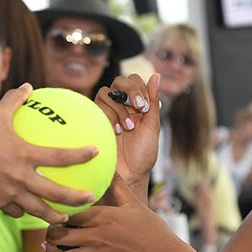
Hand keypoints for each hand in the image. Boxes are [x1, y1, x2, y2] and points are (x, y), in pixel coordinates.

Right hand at [0, 84, 98, 223]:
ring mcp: (10, 192)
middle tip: (90, 197)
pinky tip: (27, 212)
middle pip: (55, 192)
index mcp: (25, 154)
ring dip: (53, 215)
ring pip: (38, 209)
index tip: (96, 152)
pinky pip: (15, 210)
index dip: (80, 155)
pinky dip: (23, 211)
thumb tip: (28, 86)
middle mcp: (21, 176)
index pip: (60, 156)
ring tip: (63, 218)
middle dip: (76, 197)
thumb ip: (13, 101)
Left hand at [46, 174, 178, 251]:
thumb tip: (112, 167)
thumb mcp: (136, 205)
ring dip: (51, 248)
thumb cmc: (153, 231)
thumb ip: (119, 186)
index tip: (58, 205)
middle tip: (53, 224)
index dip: (58, 207)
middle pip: (57, 232)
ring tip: (53, 242)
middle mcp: (97, 235)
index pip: (68, 210)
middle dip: (50, 228)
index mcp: (105, 216)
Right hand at [94, 74, 160, 191]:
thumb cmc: (143, 154)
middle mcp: (121, 105)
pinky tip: (117, 131)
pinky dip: (109, 115)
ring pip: (106, 91)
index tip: (146, 108)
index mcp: (137, 105)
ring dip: (120, 108)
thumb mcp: (153, 126)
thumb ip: (153, 101)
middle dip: (131, 92)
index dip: (140, 88)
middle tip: (140, 109)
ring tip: (128, 128)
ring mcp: (107, 112)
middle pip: (120, 80)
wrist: (129, 175)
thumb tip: (156, 75)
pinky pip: (97, 105)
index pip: (135, 80)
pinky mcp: (95, 120)